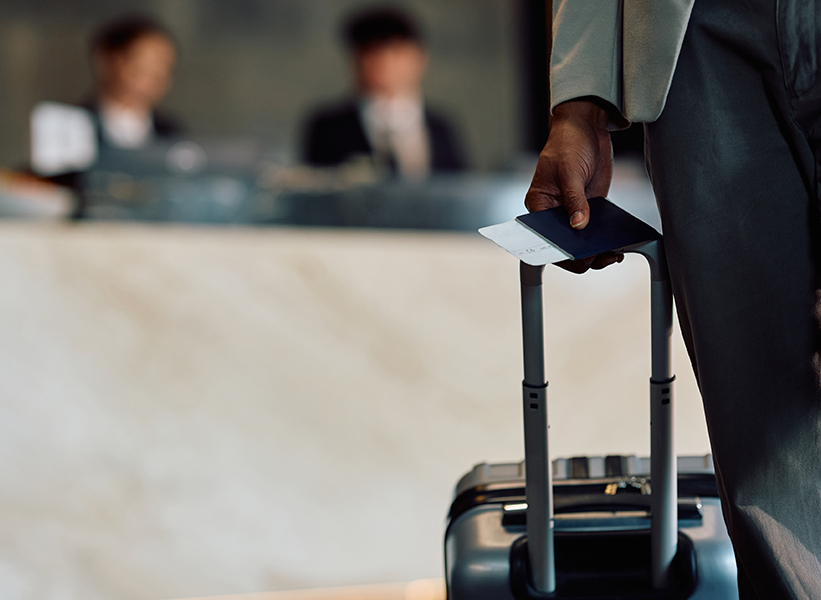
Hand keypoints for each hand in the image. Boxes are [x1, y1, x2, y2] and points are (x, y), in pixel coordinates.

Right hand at [525, 99, 622, 270]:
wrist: (586, 127)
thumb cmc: (568, 143)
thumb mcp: (569, 170)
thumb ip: (574, 199)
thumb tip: (578, 225)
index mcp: (539, 205)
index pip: (544, 238)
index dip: (560, 251)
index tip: (578, 258)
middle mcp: (553, 214)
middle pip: (564, 245)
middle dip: (582, 254)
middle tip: (602, 257)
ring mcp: (572, 213)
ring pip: (581, 243)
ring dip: (597, 251)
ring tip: (614, 255)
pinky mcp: (590, 209)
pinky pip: (596, 232)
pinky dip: (606, 240)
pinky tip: (619, 245)